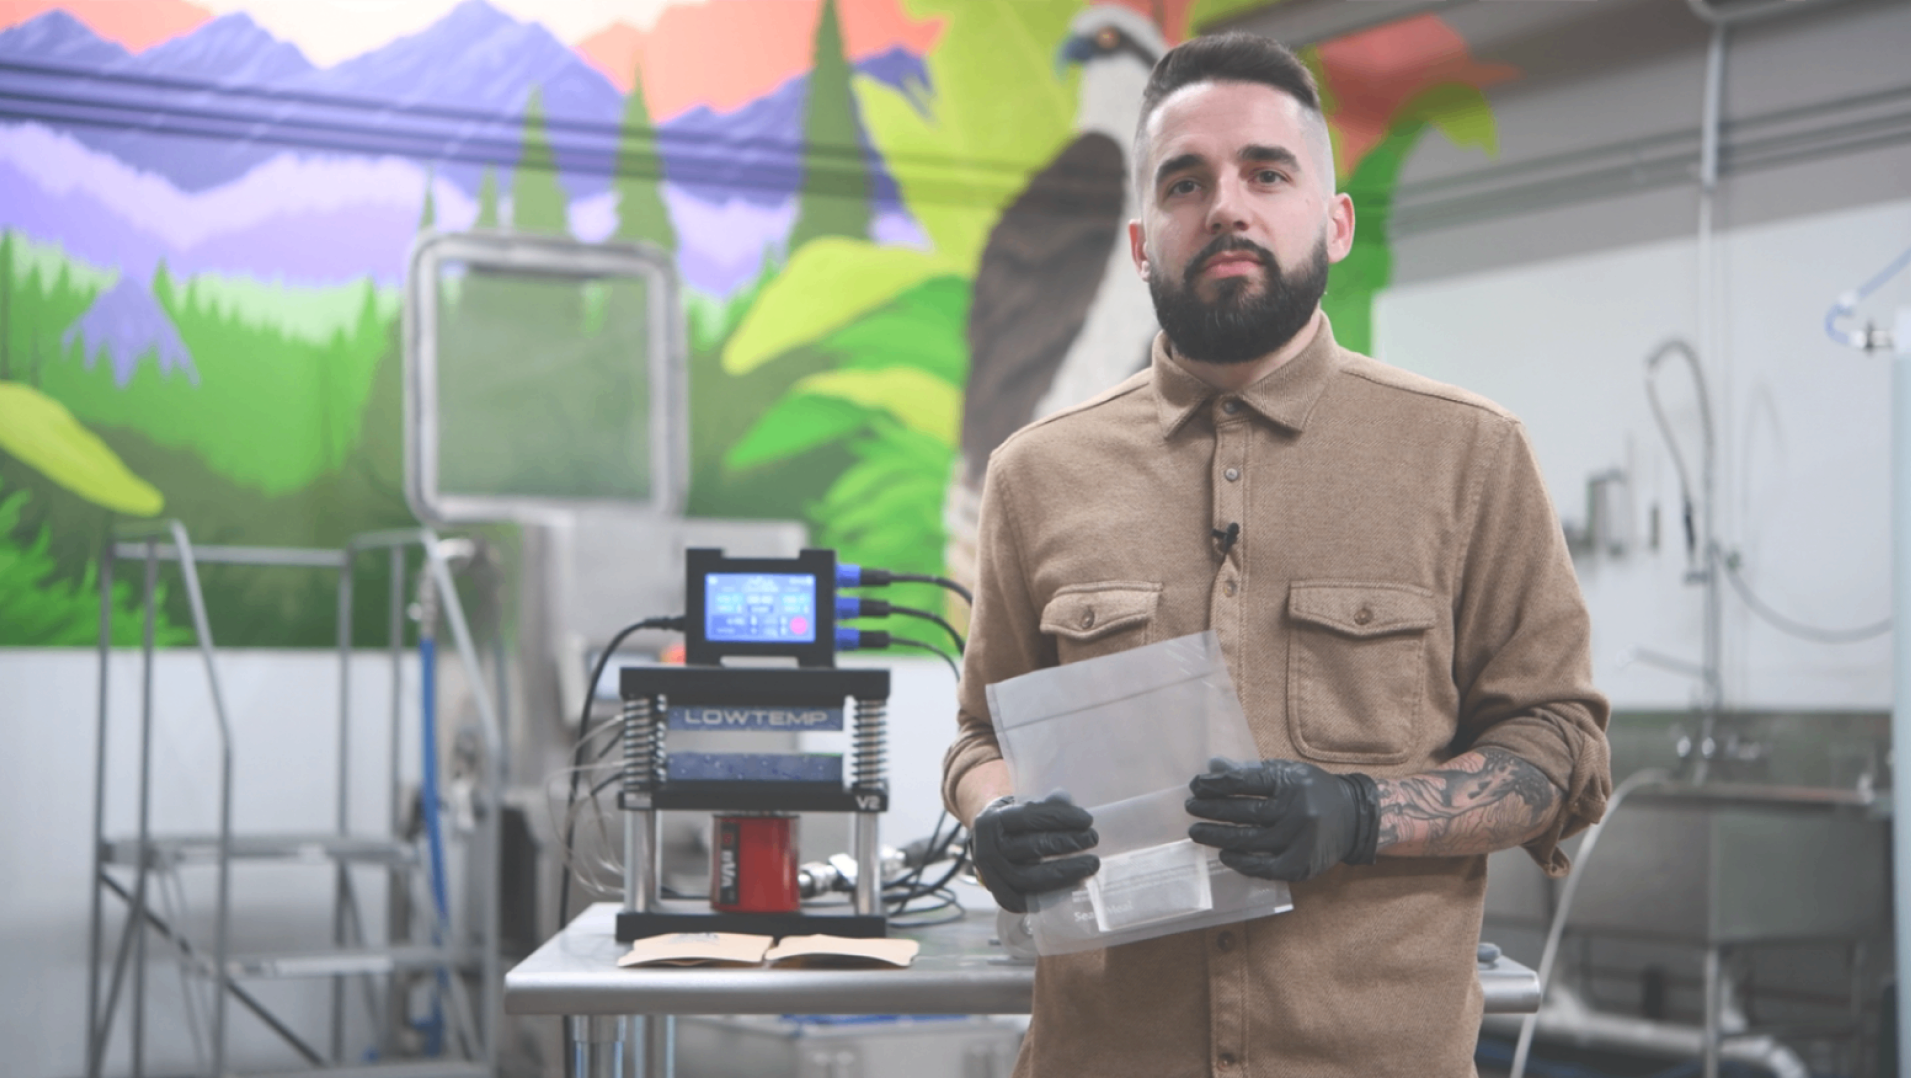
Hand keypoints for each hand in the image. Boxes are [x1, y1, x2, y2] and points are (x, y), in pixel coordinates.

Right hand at [967, 793, 1099, 913]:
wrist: (987, 845)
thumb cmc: (1013, 824)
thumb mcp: (1023, 806)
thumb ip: (1046, 804)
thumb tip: (1067, 801)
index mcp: (991, 822)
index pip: (1028, 818)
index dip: (1060, 818)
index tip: (1087, 820)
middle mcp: (987, 850)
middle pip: (1032, 848)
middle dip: (1066, 843)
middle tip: (1093, 839)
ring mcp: (991, 877)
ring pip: (1030, 878)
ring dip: (1066, 872)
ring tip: (1091, 864)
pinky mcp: (1001, 896)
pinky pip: (1028, 900)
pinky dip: (1053, 894)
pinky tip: (1075, 884)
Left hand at [1186, 757, 1379, 881]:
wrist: (1354, 818)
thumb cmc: (1312, 792)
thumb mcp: (1286, 773)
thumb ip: (1249, 771)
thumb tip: (1212, 766)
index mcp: (1292, 782)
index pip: (1244, 782)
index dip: (1215, 784)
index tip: (1195, 786)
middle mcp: (1297, 811)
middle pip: (1244, 812)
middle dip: (1211, 810)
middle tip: (1190, 808)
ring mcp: (1300, 840)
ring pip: (1249, 841)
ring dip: (1217, 837)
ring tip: (1196, 832)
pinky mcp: (1301, 865)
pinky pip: (1263, 867)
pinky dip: (1241, 862)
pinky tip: (1225, 854)